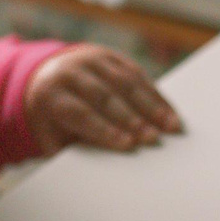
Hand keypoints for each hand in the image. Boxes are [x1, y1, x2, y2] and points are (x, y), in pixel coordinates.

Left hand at [25, 45, 183, 154]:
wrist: (49, 80)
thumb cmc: (55, 120)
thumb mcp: (54, 136)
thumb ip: (75, 148)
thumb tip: (106, 164)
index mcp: (51, 94)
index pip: (81, 113)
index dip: (105, 130)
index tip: (128, 145)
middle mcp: (70, 71)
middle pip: (105, 96)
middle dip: (132, 118)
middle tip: (153, 138)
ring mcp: (91, 59)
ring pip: (125, 81)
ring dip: (151, 105)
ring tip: (170, 126)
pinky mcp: (110, 56)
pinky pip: (136, 73)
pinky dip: (155, 94)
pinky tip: (169, 111)